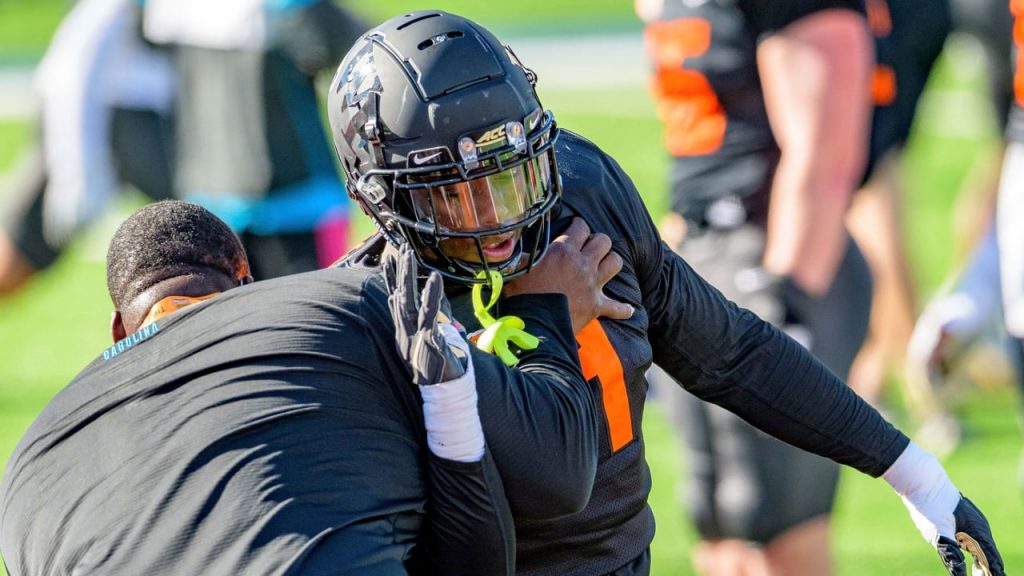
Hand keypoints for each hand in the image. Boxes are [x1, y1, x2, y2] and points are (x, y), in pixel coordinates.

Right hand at [383, 246, 468, 385]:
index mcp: (406, 332)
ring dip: (410, 278)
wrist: (443, 394)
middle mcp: (407, 332)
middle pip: (401, 296)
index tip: (388, 260)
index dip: (392, 281)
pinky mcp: (430, 342)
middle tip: (401, 248)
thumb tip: (432, 303)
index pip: (397, 301)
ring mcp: (416, 337)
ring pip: (410, 302)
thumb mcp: (431, 341)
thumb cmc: (438, 369)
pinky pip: (431, 315)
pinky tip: (435, 279)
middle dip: (400, 272)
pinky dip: (432, 297)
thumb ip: (432, 319)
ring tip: (409, 255)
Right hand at [505, 217, 633, 332]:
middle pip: (603, 241)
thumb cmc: (522, 295)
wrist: (535, 324)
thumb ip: (517, 254)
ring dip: (610, 262)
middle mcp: (582, 263)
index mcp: (563, 251)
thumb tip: (504, 242)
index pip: (581, 226)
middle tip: (588, 248)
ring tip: (603, 266)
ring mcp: (592, 284)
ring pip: (615, 263)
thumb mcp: (516, 268)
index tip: (575, 229)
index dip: (578, 226)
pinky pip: (617, 307)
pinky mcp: (597, 305)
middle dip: (597, 242)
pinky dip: (622, 309)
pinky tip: (628, 310)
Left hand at [935, 497, 1004, 575]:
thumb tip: (959, 574)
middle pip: (987, 551)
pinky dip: (973, 547)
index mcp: (978, 529)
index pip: (991, 556)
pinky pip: (971, 535)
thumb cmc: (930, 505)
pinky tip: (967, 550)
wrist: (921, 480)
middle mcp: (978, 524)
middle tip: (991, 575)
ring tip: (983, 570)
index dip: (994, 570)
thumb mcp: (938, 532)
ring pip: (980, 543)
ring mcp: (971, 519)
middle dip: (989, 566)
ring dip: (982, 557)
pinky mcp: (961, 517)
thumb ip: (950, 553)